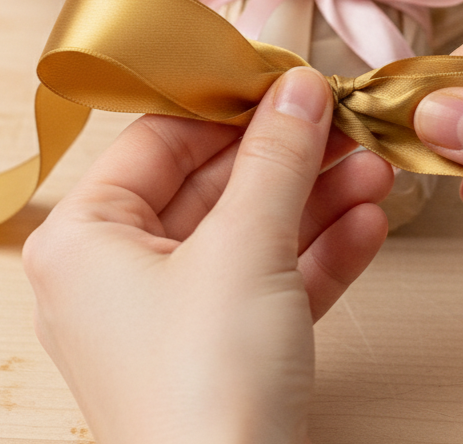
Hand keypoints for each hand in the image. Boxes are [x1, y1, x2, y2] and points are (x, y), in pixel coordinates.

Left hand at [23, 66, 392, 443]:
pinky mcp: (220, 354)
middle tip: (346, 122)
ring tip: (378, 169)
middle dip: (291, 158)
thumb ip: (276, 158)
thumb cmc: (206, 385)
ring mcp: (170, 318)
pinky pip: (269, 285)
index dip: (230, 102)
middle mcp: (117, 275)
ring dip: (317, 202)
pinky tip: (370, 225)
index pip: (160, 138)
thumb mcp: (245, 248)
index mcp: (85, 239)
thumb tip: (301, 87)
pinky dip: (317, 256)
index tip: (291, 78)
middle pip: (214, 185)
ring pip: (250, 235)